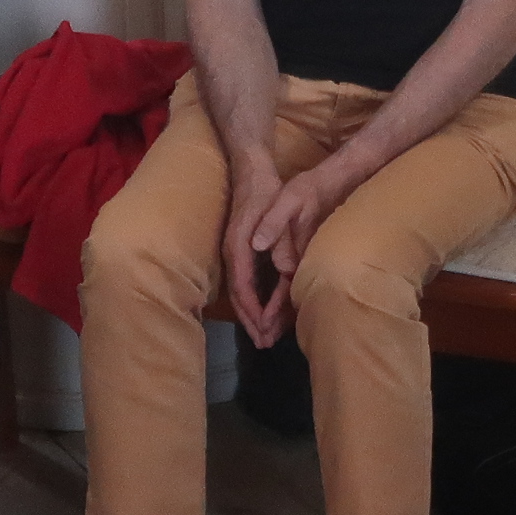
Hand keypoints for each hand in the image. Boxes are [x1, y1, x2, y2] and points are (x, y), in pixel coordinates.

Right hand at [220, 158, 293, 346]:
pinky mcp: (241, 250)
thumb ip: (280, 239)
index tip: (263, 331)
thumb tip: (283, 268)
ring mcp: (235, 252)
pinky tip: (263, 310)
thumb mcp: (277, 210)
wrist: (251, 170)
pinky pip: (245, 283)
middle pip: (238, 295)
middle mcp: (233, 253)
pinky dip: (253, 301)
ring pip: (240, 291)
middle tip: (264, 344)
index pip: (243, 288)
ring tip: (263, 336)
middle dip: (250, 321)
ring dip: (251, 315)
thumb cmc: (266, 190)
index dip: (254, 312)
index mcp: (239, 247)